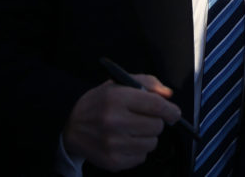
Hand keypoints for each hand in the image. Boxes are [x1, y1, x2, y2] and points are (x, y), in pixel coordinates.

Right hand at [62, 75, 181, 171]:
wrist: (71, 128)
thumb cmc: (97, 105)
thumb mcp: (116, 84)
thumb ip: (146, 83)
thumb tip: (168, 95)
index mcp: (116, 98)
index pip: (156, 105)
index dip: (170, 110)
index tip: (173, 113)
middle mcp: (114, 121)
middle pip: (157, 126)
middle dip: (153, 122)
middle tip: (142, 119)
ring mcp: (113, 143)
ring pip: (152, 143)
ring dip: (146, 137)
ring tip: (130, 130)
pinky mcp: (114, 161)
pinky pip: (141, 157)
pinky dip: (137, 150)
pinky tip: (123, 142)